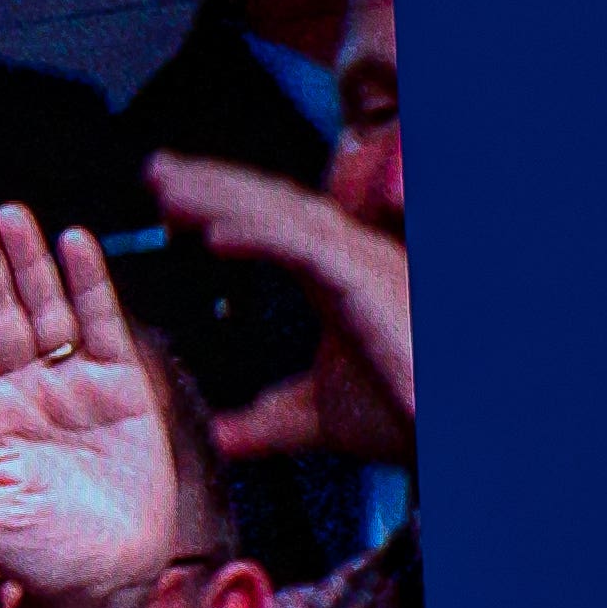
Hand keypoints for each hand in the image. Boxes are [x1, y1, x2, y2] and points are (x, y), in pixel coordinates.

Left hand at [0, 198, 177, 607]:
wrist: (103, 581)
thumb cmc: (33, 559)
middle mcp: (16, 392)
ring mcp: (67, 387)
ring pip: (42, 309)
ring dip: (26, 261)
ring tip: (8, 212)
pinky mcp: (118, 390)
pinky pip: (100, 326)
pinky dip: (89, 284)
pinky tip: (72, 243)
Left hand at [145, 150, 415, 467]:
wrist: (452, 432)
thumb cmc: (407, 419)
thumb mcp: (317, 420)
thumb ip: (266, 423)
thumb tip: (219, 437)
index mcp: (335, 279)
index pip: (272, 226)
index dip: (221, 205)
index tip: (165, 199)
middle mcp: (350, 261)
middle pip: (272, 206)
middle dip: (212, 183)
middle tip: (154, 170)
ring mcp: (363, 267)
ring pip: (281, 217)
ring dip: (221, 198)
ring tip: (166, 189)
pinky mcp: (370, 285)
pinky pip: (305, 249)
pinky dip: (258, 237)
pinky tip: (213, 234)